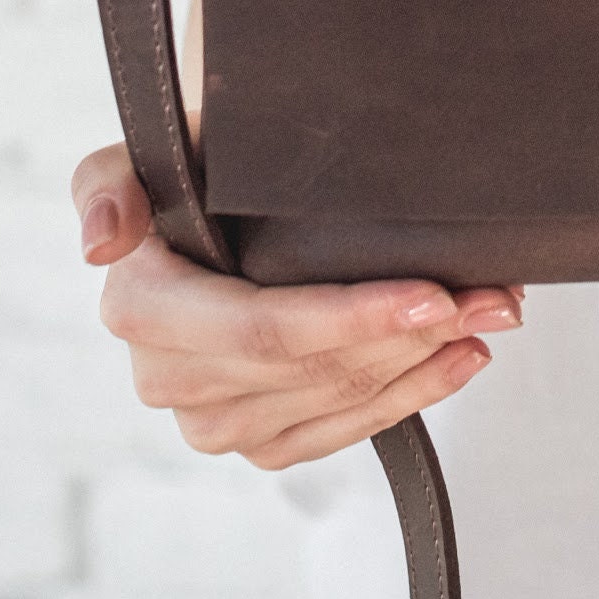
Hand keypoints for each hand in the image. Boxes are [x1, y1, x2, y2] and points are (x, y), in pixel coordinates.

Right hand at [71, 143, 519, 469]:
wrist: (205, 205)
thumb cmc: (185, 171)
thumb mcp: (134, 158)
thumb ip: (107, 186)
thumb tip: (102, 243)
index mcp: (141, 310)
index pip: (265, 329)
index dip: (354, 318)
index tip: (435, 293)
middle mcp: (168, 381)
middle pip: (317, 369)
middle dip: (415, 331)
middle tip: (495, 296)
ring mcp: (212, 422)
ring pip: (342, 401)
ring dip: (428, 361)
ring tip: (494, 315)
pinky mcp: (255, 440)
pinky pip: (345, 431)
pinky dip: (414, 395)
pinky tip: (462, 360)